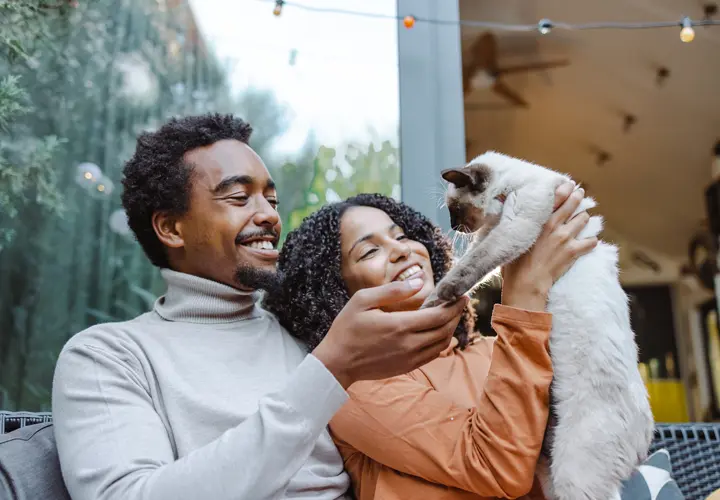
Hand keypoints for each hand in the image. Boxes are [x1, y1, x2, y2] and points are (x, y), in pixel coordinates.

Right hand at [312, 278, 468, 388]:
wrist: (337, 363)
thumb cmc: (347, 328)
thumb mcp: (363, 300)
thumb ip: (393, 291)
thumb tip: (419, 282)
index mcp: (400, 325)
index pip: (439, 315)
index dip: (454, 305)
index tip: (461, 294)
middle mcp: (409, 344)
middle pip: (445, 329)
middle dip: (456, 315)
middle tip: (458, 302)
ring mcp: (410, 358)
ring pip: (442, 344)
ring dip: (450, 329)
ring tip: (450, 315)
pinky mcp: (407, 367)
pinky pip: (433, 355)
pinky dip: (441, 342)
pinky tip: (438, 332)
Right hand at [501, 183, 597, 310]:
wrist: (526, 282)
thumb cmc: (514, 262)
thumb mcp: (511, 237)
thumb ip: (513, 221)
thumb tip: (504, 207)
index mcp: (539, 220)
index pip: (557, 197)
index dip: (565, 188)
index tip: (569, 185)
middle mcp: (555, 225)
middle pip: (573, 204)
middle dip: (578, 197)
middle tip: (579, 194)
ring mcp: (566, 238)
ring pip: (584, 219)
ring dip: (583, 218)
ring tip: (581, 219)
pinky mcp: (573, 252)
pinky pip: (591, 242)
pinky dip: (591, 241)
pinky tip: (587, 242)